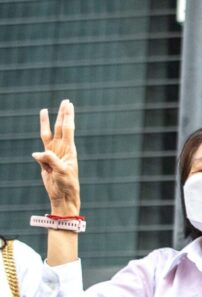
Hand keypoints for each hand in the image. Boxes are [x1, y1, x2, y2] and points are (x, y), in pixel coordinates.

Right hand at [33, 100, 79, 214]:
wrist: (63, 194)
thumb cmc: (66, 184)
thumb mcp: (61, 172)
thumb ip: (50, 160)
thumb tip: (36, 153)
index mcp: (69, 150)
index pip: (68, 128)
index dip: (67, 116)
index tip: (68, 105)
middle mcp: (62, 149)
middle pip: (61, 127)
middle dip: (63, 114)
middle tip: (65, 101)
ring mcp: (54, 153)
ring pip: (51, 133)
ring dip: (50, 121)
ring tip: (45, 109)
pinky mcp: (46, 159)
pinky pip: (42, 145)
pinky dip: (40, 141)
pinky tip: (42, 136)